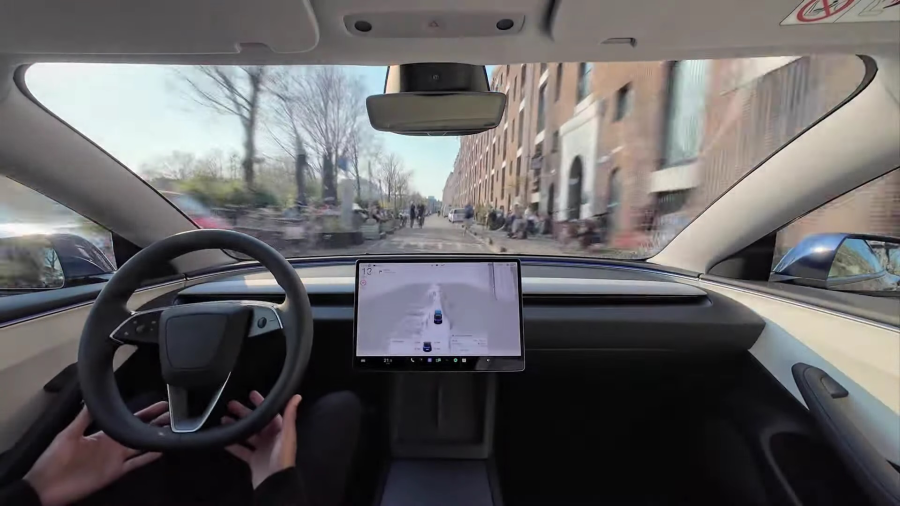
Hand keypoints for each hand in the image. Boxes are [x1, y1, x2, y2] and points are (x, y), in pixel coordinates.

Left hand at [24, 401, 168, 505]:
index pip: (127, 419)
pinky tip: (161, 451)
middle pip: (139, 431)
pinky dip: (148, 458)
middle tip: (175, 415)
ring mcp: (115, 459)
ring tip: (174, 430)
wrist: (46, 485)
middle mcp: (112, 445)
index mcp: (102, 434)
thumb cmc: (54, 458)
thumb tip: (94, 397)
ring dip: (155, 438)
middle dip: (156, 423)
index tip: (161, 404)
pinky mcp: (115, 473)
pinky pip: (135, 464)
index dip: (145, 412)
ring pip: (140, 446)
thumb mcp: (68, 434)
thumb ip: (84, 417)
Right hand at [222, 391, 302, 488]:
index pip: (270, 413)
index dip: (261, 403)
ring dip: (237, 426)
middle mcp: (271, 438)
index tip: (251, 394)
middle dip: (244, 413)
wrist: (275, 482)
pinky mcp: (253, 460)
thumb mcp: (287, 434)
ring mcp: (262, 449)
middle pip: (256, 422)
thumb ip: (290, 415)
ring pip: (247, 434)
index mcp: (280, 430)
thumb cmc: (282, 457)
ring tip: (224, 419)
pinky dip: (233, 445)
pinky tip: (224, 439)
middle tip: (231, 405)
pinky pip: (241, 450)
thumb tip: (297, 396)